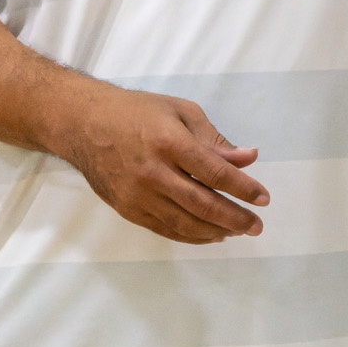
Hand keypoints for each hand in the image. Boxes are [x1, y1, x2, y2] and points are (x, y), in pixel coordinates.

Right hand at [48, 86, 268, 244]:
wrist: (83, 124)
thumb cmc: (137, 111)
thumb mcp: (181, 111)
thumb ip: (214, 139)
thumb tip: (249, 158)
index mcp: (170, 142)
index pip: (215, 173)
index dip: (243, 188)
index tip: (264, 198)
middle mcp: (153, 172)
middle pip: (202, 204)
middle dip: (235, 217)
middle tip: (256, 225)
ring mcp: (138, 195)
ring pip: (184, 223)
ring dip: (216, 231)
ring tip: (238, 231)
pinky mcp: (127, 209)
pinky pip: (165, 229)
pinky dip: (191, 235)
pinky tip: (210, 234)